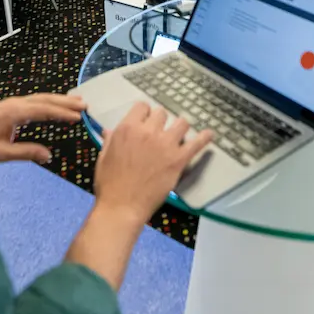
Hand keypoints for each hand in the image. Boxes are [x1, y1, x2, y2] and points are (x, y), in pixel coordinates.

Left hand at [0, 94, 85, 162]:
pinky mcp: (8, 107)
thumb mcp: (2, 153)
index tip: (79, 117)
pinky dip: (48, 102)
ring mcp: (11, 103)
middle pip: (44, 99)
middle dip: (65, 102)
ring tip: (76, 102)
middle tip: (85, 104)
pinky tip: (54, 107)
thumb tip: (49, 156)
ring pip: (39, 98)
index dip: (62, 113)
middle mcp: (15, 103)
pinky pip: (33, 101)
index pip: (44, 110)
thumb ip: (26, 153)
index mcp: (15, 112)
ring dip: (58, 100)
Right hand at [93, 102, 213, 224]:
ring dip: (179, 127)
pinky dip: (204, 138)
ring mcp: (165, 144)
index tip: (146, 122)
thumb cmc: (109, 183)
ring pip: (181, 123)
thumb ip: (110, 140)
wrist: (122, 206)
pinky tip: (210, 134)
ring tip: (179, 135)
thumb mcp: (103, 157)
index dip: (145, 114)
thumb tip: (110, 130)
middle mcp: (148, 131)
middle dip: (161, 121)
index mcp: (128, 128)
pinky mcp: (178, 159)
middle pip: (162, 113)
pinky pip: (196, 144)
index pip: (143, 106)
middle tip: (160, 132)